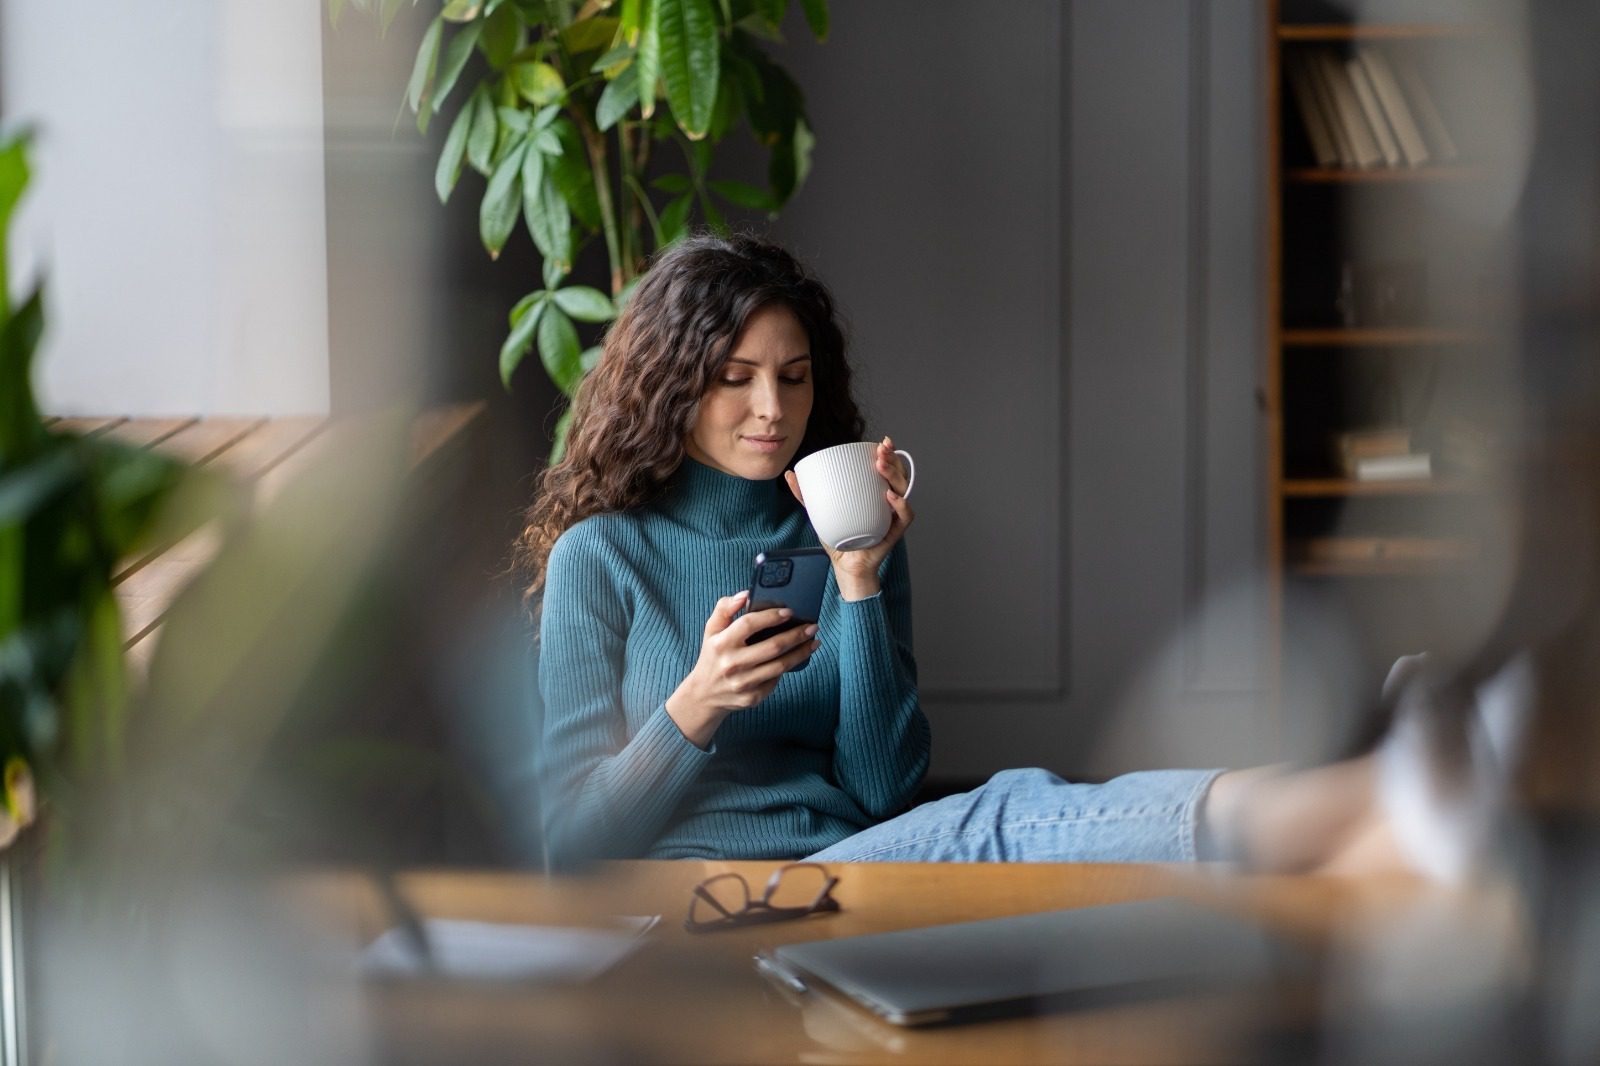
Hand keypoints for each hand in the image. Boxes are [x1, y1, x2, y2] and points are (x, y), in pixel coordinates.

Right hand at [665, 590, 820, 748]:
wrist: (704, 695)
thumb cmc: (712, 656)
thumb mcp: (711, 630)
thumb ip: (725, 608)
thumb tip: (746, 595)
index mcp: (721, 643)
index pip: (749, 624)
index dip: (771, 616)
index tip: (789, 612)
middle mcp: (731, 664)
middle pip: (772, 647)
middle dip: (796, 635)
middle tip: (812, 627)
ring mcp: (742, 683)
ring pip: (780, 666)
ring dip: (801, 652)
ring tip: (813, 642)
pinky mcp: (751, 698)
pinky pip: (776, 680)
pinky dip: (788, 669)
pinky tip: (796, 658)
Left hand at [786, 436, 914, 600]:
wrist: (845, 565)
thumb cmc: (837, 537)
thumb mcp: (819, 512)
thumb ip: (806, 495)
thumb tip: (790, 474)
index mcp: (875, 493)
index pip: (887, 468)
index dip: (888, 453)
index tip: (881, 442)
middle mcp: (888, 501)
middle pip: (898, 474)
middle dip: (892, 459)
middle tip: (880, 452)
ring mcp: (893, 515)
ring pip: (903, 490)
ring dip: (895, 475)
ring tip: (881, 466)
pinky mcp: (895, 531)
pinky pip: (905, 516)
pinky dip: (901, 505)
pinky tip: (889, 497)